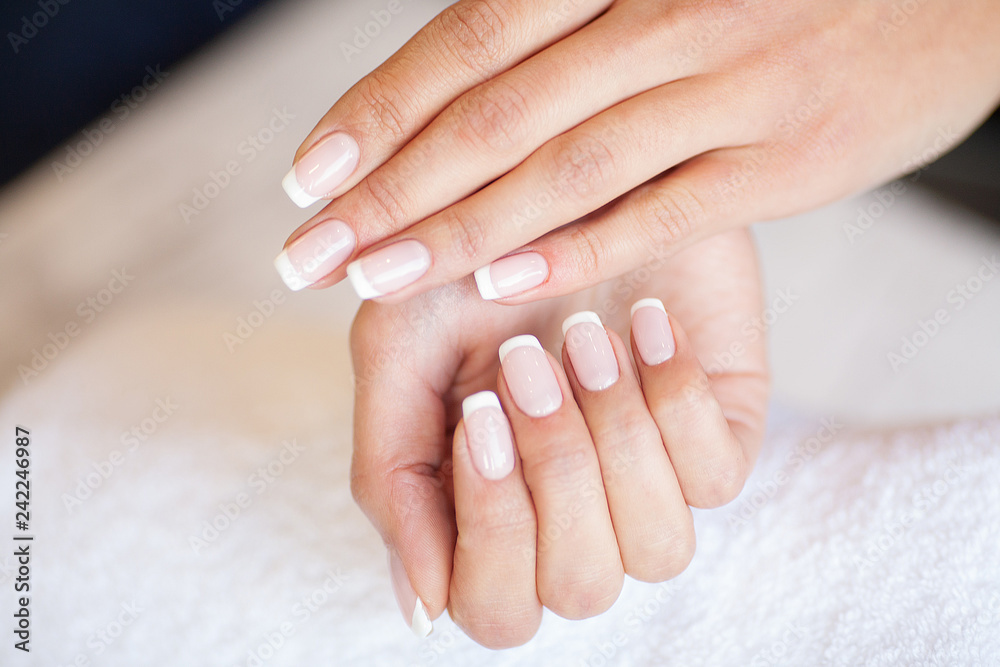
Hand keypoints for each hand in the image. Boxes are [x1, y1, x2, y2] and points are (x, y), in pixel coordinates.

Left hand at [276, 0, 999, 301]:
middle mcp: (667, 13)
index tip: (305, 177)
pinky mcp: (785, 158)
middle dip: (388, 189)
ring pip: (564, 168)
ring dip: (457, 230)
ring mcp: (729, 87)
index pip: (470, 41)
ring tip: (373, 280)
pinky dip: (574, 250)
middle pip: (494, 112)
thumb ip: (568, 22)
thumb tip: (463, 78)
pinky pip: (658, 210)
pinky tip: (497, 286)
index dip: (379, 112)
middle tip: (307, 252)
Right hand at [350, 230, 768, 646]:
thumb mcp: (397, 349)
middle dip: (552, 474)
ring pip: (656, 550)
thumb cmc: (469, 254)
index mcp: (492, 508)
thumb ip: (390, 475)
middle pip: (576, 589)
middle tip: (526, 361)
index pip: (494, 607)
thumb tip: (421, 610)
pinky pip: (714, 476)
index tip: (477, 418)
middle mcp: (574, 510)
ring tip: (584, 337)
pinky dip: (674, 398)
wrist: (556, 161)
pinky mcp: (721, 434)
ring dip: (611, 437)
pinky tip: (645, 324)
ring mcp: (652, 477)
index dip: (488, 531)